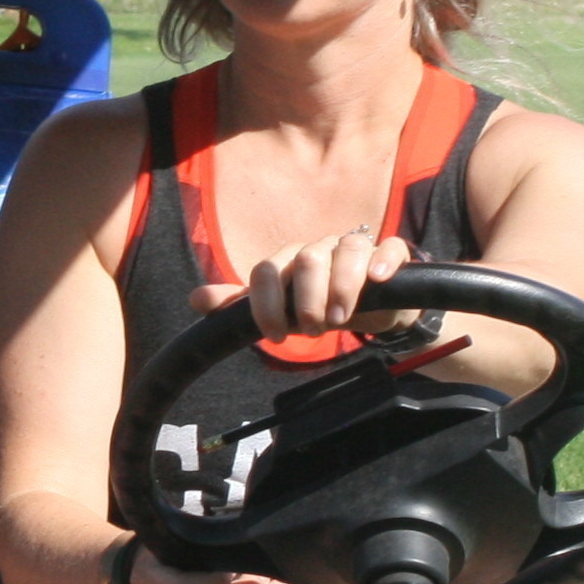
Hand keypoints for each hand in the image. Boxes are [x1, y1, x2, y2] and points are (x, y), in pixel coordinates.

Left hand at [203, 227, 415, 343]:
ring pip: (347, 250)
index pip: (267, 270)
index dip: (266, 303)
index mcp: (288, 260)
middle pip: (306, 259)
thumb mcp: (281, 309)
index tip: (276, 335)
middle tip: (313, 329)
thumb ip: (241, 305)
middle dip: (307, 299)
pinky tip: (377, 279)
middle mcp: (319, 249)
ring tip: (339, 319)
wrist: (373, 308)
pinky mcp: (388, 255)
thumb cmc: (319, 305)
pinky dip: (382, 261)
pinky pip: (388, 248)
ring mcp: (355, 249)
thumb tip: (195, 299)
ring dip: (341, 287)